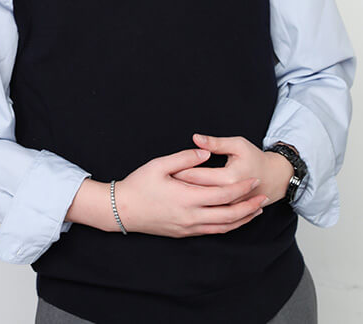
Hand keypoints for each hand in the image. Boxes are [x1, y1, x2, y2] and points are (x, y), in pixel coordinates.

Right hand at [114, 146, 268, 237]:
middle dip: (248, 206)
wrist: (122, 210)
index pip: (223, 195)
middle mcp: (191, 216)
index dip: (241, 188)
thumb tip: (205, 152)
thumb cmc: (139, 185)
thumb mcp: (159, 164)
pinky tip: (234, 220)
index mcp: (187, 197)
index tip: (254, 180)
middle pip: (229, 214)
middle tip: (263, 197)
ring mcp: (188, 227)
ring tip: (256, 211)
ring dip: (242, 219)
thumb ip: (184, 157)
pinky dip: (228, 226)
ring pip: (223, 227)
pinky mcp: (184, 233)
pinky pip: (212, 232)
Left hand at [170, 134, 293, 206]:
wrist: (275, 178)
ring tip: (169, 193)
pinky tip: (186, 204)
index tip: (163, 168)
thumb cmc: (255, 158)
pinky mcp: (230, 214)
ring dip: (186, 200)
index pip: (197, 176)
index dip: (180, 172)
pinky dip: (197, 210)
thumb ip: (215, 142)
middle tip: (161, 181)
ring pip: (202, 207)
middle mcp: (227, 197)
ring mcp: (229, 208)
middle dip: (178, 187)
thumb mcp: (237, 144)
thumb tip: (196, 138)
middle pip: (196, 192)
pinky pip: (210, 216)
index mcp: (228, 178)